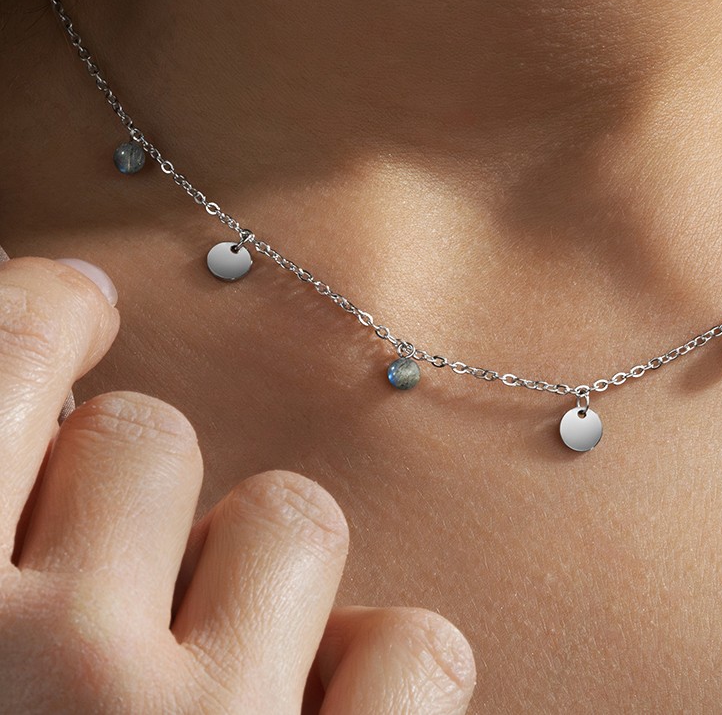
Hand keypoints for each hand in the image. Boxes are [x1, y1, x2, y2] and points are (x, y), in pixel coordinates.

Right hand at [0, 255, 476, 712]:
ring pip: (291, 514)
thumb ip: (0, 551)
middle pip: (147, 433)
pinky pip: (417, 648)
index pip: (3, 361)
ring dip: (265, 582)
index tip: (79, 307)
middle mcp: (65, 666)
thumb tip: (48, 415)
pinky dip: (383, 679)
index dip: (47, 314)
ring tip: (216, 688)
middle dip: (140, 494)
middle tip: (117, 591)